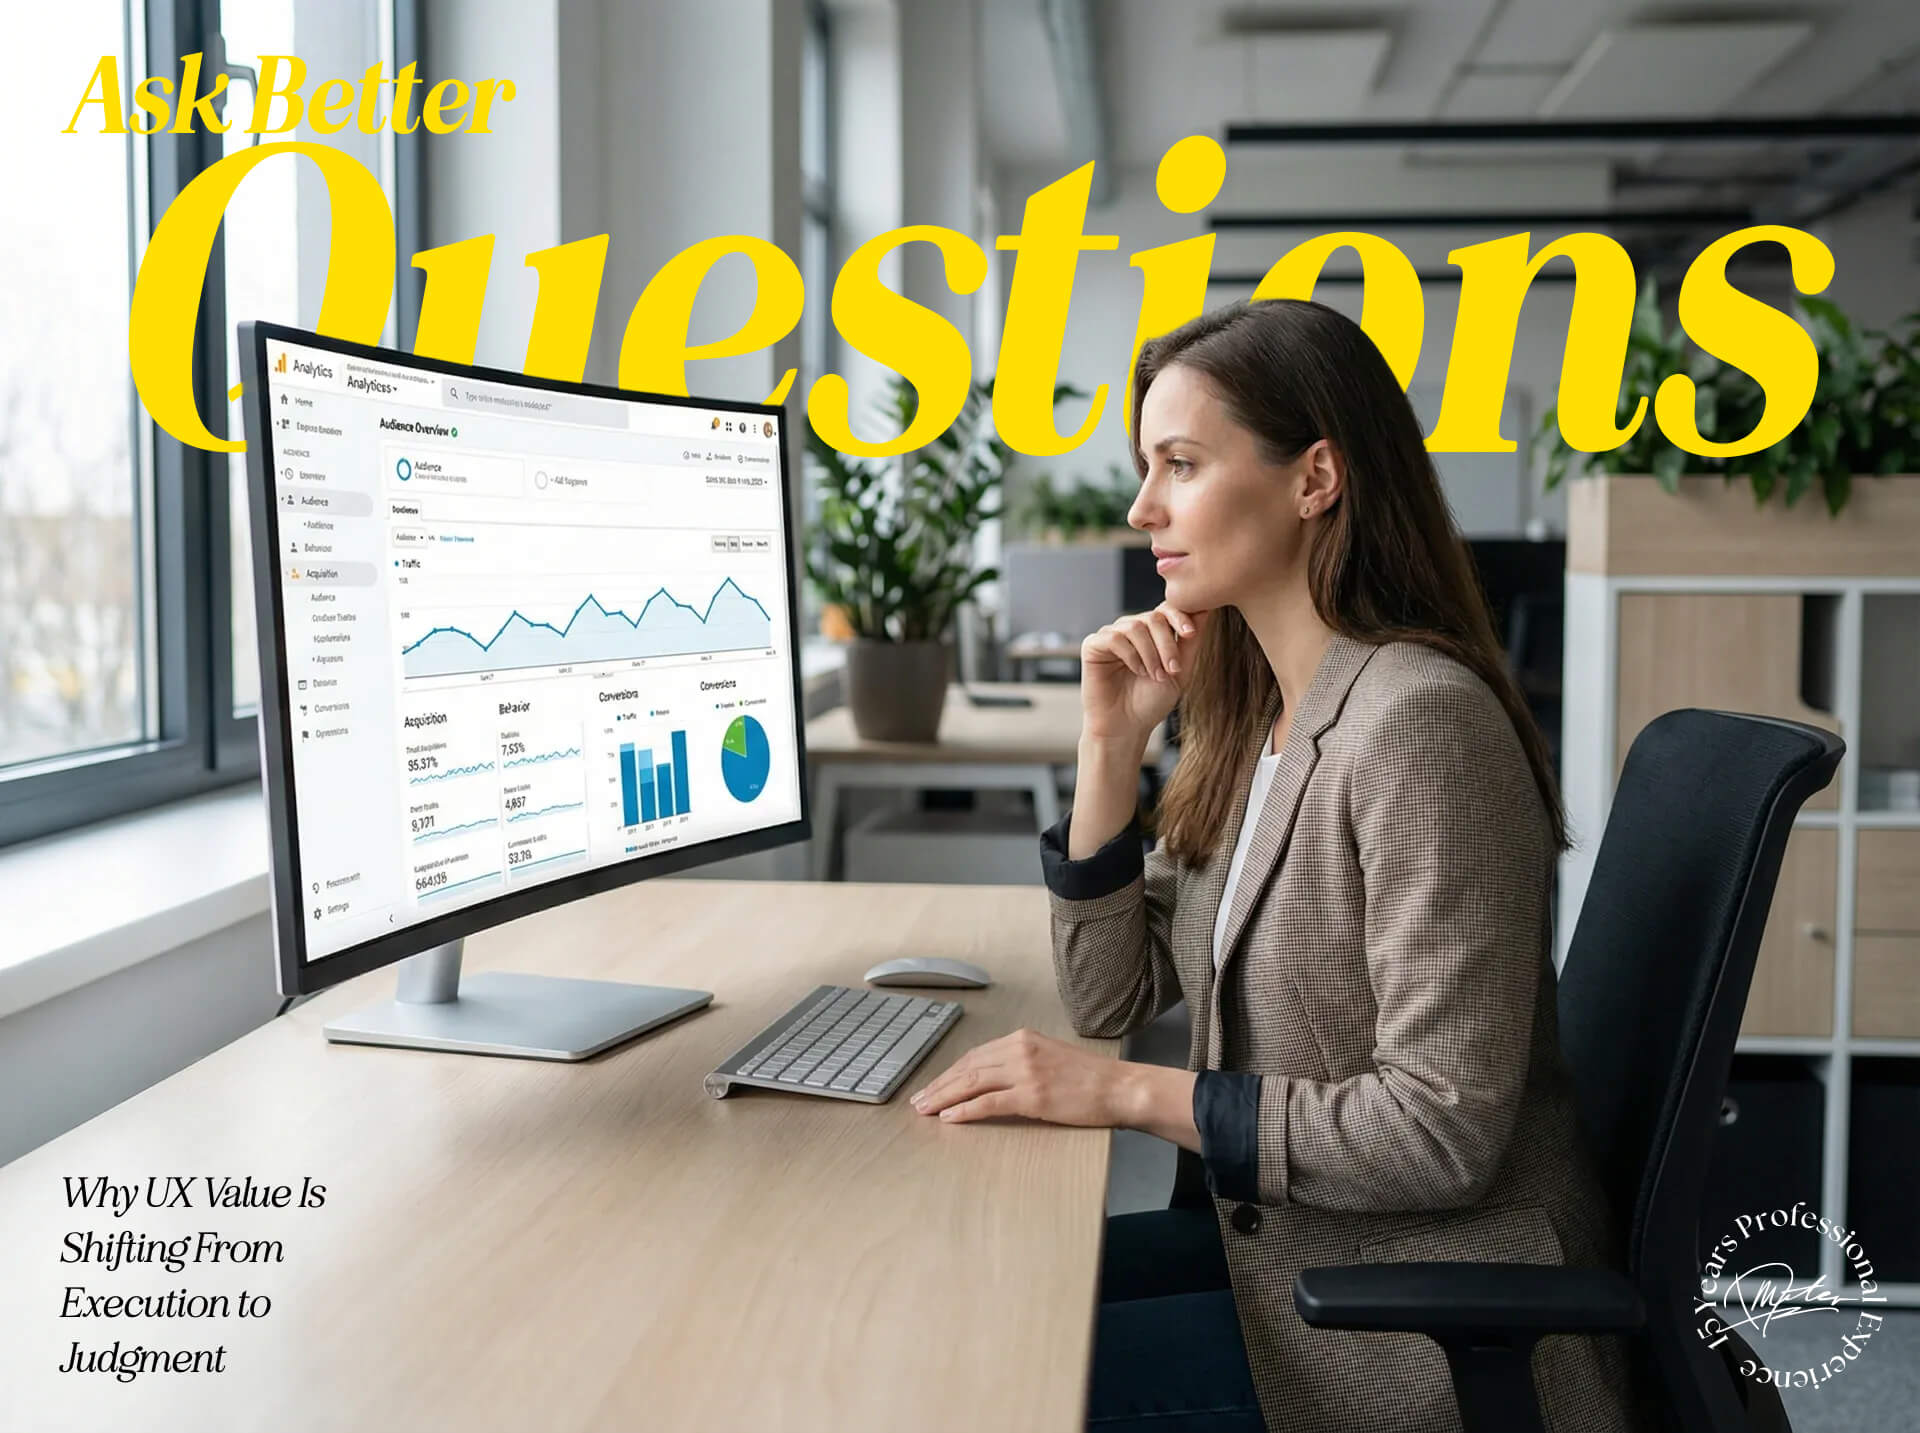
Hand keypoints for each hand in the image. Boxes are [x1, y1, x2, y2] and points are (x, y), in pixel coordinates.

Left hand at [909, 1028, 1123, 1125]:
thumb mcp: (1050, 1056)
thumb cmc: (1090, 1078)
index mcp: (1022, 1038)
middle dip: (939, 1084)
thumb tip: (991, 1078)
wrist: (1119, 1088)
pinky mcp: (1032, 1095)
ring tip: (925, 1109)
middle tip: (919, 1100)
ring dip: (944, 1097)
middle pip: (967, 1067)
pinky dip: (965, 1110)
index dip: (949, 1072)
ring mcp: (1025, 1072)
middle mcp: (1020, 1049)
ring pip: (971, 1082)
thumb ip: (1021, 1061)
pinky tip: (950, 1117)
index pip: (975, 1055)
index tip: (933, 1085)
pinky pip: (988, 1103)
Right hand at [1080, 602, 1207, 745]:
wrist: (1127, 727)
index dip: (1180, 616)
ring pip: (1135, 626)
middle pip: (1153, 617)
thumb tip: (1207, 608)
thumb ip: (1192, 641)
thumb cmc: (1152, 701)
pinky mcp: (1093, 645)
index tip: (1190, 634)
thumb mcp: (1180, 670)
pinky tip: (1136, 672)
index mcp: (1152, 632)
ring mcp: (1111, 635)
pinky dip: (1130, 655)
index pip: (1167, 609)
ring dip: (1150, 653)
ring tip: (1155, 675)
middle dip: (1167, 644)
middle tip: (1173, 670)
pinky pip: (1114, 637)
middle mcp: (1131, 629)